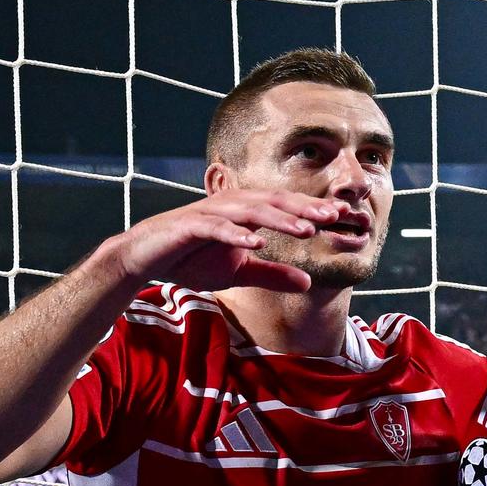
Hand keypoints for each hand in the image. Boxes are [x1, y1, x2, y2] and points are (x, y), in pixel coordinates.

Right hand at [98, 190, 342, 293]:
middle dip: (305, 209)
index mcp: (245, 213)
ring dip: (280, 219)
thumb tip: (309, 282)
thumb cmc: (191, 260)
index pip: (285, 207)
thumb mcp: (239, 273)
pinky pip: (217, 228)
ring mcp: (210, 214)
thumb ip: (273, 275)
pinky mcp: (189, 227)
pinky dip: (237, 235)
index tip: (342, 216)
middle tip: (334, 217)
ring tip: (306, 230)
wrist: (143, 260)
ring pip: (251, 211)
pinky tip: (257, 243)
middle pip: (274, 203)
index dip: (312, 210)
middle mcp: (230, 206)